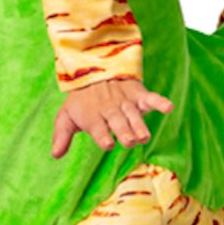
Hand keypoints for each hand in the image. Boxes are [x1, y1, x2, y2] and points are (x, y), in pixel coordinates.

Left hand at [52, 75, 173, 158]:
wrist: (96, 69)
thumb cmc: (82, 101)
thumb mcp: (67, 115)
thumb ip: (61, 135)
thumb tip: (54, 154)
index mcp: (92, 116)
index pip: (97, 127)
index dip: (102, 135)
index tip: (107, 143)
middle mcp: (109, 110)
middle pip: (117, 121)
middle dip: (123, 131)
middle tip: (129, 141)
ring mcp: (125, 102)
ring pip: (133, 114)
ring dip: (139, 124)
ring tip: (144, 136)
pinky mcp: (138, 95)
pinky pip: (150, 98)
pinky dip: (159, 101)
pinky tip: (168, 107)